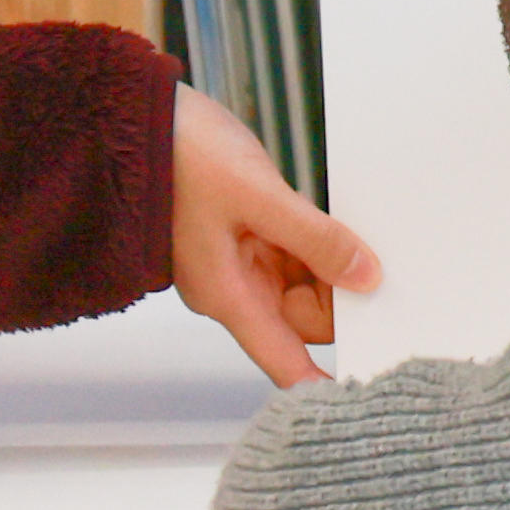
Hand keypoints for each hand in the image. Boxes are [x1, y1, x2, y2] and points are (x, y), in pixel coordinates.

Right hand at [168, 86, 382, 384]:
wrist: (136, 118)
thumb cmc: (179, 156)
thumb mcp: (258, 196)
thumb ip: (315, 238)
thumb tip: (364, 275)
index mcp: (227, 294)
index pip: (284, 363)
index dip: (324, 384)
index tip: (365, 391)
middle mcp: (231, 287)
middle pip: (301, 320)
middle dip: (338, 298)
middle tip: (373, 263)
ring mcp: (235, 260)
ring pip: (299, 285)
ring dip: (329, 265)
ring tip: (351, 233)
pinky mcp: (241, 232)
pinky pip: (290, 253)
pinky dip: (315, 242)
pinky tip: (331, 221)